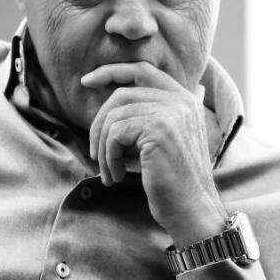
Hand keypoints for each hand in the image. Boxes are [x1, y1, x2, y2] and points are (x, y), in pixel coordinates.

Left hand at [81, 62, 226, 246]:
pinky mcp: (158, 130)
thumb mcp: (165, 139)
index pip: (142, 70)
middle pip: (121, 94)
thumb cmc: (172, 179)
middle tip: (93, 151)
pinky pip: (115, 134)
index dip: (111, 71)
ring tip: (109, 171)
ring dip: (102, 148)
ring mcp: (170, 113)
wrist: (192, 210)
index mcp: (183, 99)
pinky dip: (108, 157)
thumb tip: (114, 99)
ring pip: (114, 116)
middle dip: (99, 122)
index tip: (86, 81)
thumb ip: (149, 115)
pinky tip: (117, 175)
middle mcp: (180, 100)